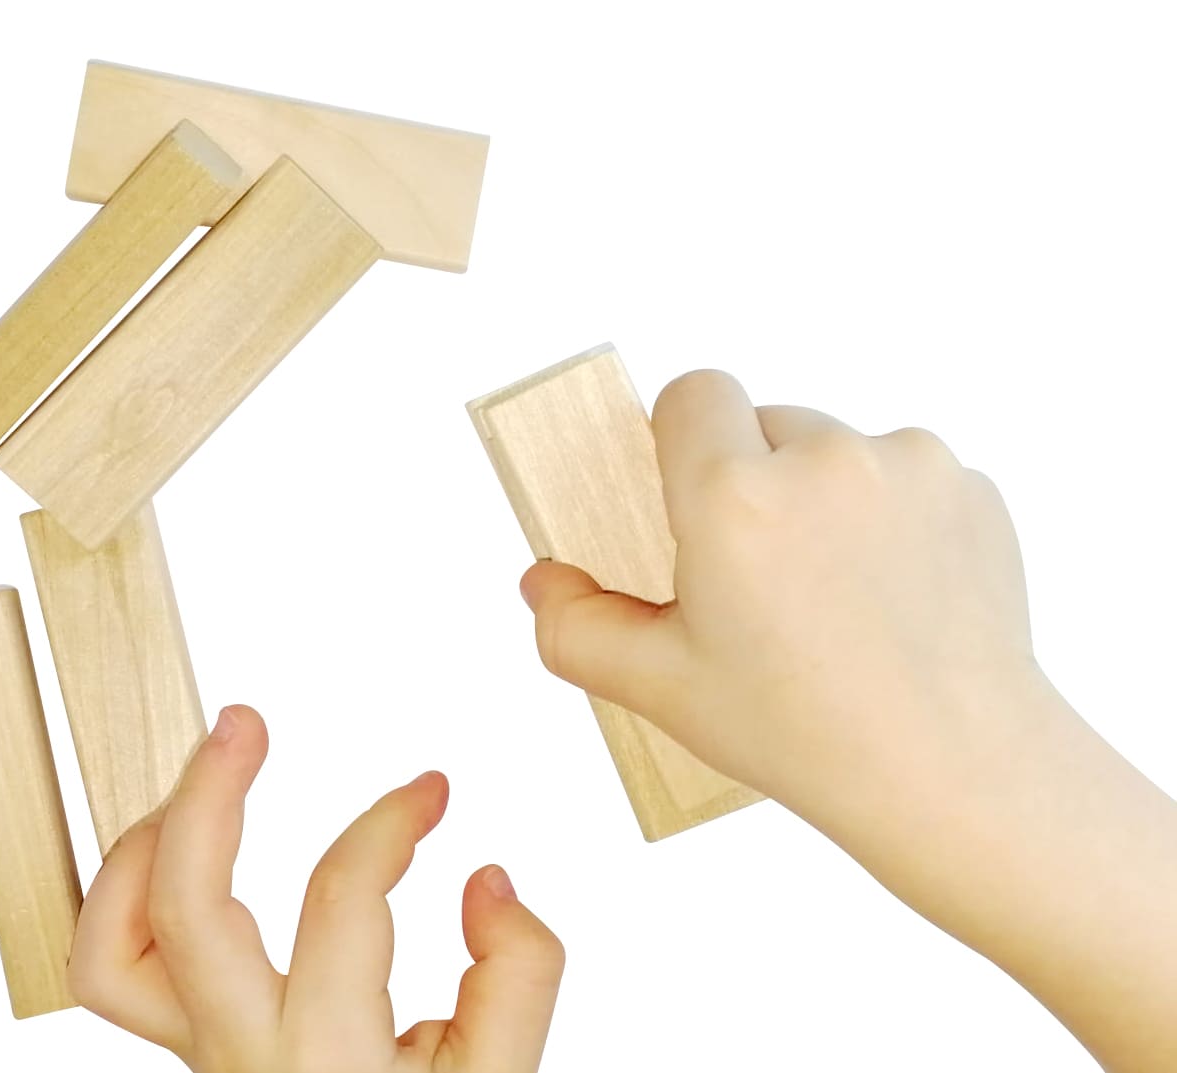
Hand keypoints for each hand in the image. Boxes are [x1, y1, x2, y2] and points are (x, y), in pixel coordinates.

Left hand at [67, 705, 563, 1072]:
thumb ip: (517, 974)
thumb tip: (484, 879)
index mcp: (330, 1059)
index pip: (342, 901)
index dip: (390, 821)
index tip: (431, 789)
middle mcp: (244, 1056)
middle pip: (183, 909)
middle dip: (207, 794)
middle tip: (244, 721)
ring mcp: (197, 1056)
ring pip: (111, 949)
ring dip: (142, 846)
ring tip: (196, 784)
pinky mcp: (183, 1049)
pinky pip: (115, 969)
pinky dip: (130, 894)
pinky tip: (178, 849)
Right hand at [517, 369, 1176, 1072]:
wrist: (959, 772)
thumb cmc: (804, 733)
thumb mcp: (662, 689)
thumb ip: (576, 628)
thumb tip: (543, 581)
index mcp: (732, 496)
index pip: (692, 393)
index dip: (684, 440)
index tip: (694, 500)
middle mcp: (823, 458)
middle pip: (764, 423)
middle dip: (754, 481)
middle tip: (763, 575)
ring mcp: (908, 467)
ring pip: (838, 451)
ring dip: (824, 498)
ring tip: (835, 595)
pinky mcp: (971, 489)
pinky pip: (907, 477)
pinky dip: (893, 519)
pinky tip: (895, 597)